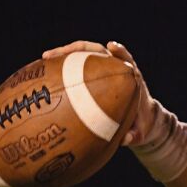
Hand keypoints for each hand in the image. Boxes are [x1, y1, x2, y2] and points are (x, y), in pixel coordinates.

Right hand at [41, 40, 158, 145]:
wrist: (140, 122)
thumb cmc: (140, 126)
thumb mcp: (139, 133)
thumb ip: (134, 136)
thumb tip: (126, 140)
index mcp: (131, 79)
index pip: (126, 59)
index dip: (120, 52)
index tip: (111, 46)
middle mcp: (116, 70)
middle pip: (98, 51)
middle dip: (79, 49)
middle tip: (59, 53)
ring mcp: (103, 71)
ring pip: (84, 56)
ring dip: (66, 54)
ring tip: (45, 58)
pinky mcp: (93, 76)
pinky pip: (77, 68)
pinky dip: (63, 67)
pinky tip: (46, 73)